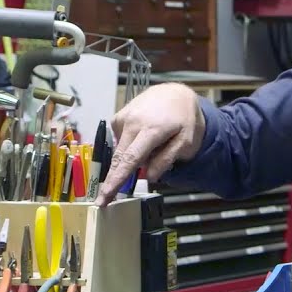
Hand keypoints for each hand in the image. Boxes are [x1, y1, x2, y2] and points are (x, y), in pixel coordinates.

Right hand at [96, 83, 205, 205]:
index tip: (104, 197)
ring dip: (132, 157)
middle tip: (106, 199)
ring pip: (121, 149)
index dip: (116, 180)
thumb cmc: (185, 118)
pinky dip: (130, 145)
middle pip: (119, 157)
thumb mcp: (187, 141)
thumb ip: (167, 159)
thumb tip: (148, 176)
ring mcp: (123, 117)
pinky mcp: (119, 116)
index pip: (130, 160)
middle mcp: (133, 122)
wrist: (176, 93)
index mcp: (152, 130)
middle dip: (112, 179)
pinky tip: (143, 137)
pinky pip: (121, 139)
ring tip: (154, 146)